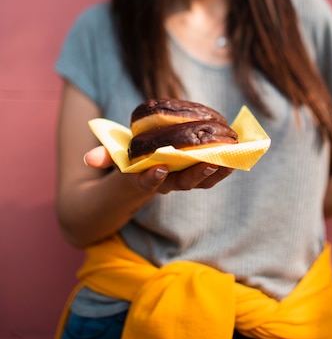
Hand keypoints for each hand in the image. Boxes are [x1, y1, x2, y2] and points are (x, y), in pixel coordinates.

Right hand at [84, 145, 233, 193]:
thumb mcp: (114, 156)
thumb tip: (88, 158)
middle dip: (196, 175)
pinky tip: (237, 155)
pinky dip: (224, 166)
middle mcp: (164, 183)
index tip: (159, 168)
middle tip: (210, 165)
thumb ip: (104, 156)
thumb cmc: (127, 160)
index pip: (146, 183)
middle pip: (181, 183)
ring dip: (217, 172)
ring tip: (231, 161)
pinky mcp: (195, 174)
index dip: (152, 178)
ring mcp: (181, 180)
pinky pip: (211, 174)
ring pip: (200, 181)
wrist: (137, 177)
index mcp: (142, 179)